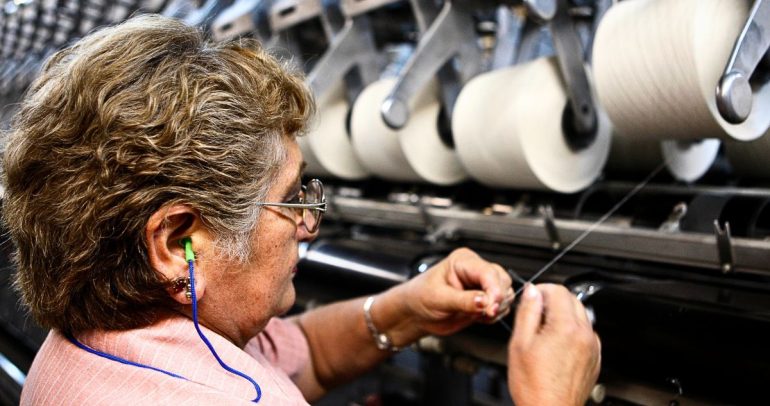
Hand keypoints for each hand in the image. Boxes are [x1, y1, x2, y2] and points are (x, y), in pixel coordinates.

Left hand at [383, 248, 513, 339]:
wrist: (415, 314)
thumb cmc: (420, 298)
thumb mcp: (439, 299)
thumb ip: (463, 300)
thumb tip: (485, 302)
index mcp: (463, 261)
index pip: (488, 272)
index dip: (494, 289)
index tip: (492, 305)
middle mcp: (475, 271)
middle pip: (502, 280)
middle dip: (498, 299)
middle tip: (487, 313)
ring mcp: (481, 286)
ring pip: (506, 293)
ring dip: (498, 307)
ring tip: (480, 315)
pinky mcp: (484, 300)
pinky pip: (501, 307)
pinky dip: (495, 315)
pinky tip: (480, 318)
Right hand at [507, 283, 600, 405]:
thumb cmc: (534, 385)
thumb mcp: (520, 343)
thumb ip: (527, 312)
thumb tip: (532, 292)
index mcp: (565, 327)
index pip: (558, 290)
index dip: (541, 290)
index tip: (531, 299)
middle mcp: (584, 334)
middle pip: (572, 299)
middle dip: (552, 301)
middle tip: (534, 315)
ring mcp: (592, 347)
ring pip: (580, 315)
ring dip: (563, 316)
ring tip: (543, 333)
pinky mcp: (594, 358)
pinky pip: (585, 334)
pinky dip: (572, 332)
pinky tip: (556, 346)